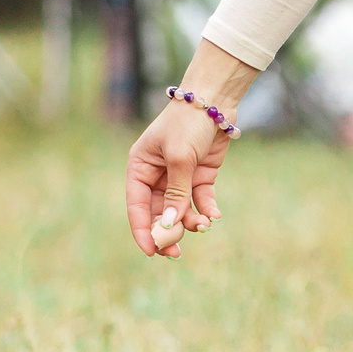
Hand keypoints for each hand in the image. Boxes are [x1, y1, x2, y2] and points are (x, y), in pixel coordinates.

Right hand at [123, 42, 256, 257]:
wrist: (216, 99)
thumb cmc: (188, 123)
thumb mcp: (180, 158)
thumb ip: (175, 193)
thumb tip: (169, 224)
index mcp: (140, 167)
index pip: (136, 205)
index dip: (142, 229)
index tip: (151, 251)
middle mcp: (157, 174)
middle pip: (158, 212)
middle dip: (168, 232)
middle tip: (176, 252)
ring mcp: (180, 175)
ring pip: (181, 209)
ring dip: (190, 221)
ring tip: (204, 225)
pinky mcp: (201, 174)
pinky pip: (200, 199)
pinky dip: (206, 209)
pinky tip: (213, 216)